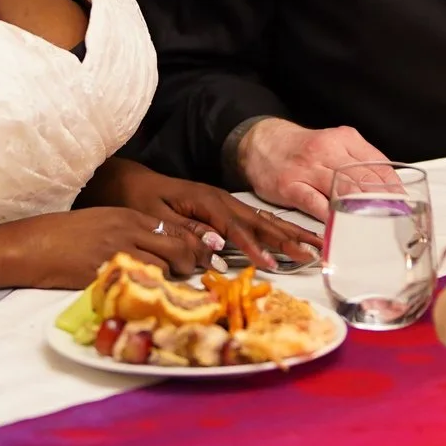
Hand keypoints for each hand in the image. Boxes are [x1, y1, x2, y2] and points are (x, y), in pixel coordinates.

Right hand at [0, 207, 206, 289]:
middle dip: (191, 264)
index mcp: (128, 215)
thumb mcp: (101, 222)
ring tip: (167, 288)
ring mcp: (118, 251)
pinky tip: (146, 296)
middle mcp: (128, 230)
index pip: (175, 229)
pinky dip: (148, 291)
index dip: (192, 246)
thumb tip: (156, 249)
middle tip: (191, 276)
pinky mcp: (107, 272)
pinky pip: (140, 283)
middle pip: (178, 248)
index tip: (201, 259)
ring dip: (169, 280)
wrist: (33, 245)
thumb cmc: (63, 234)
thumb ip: (129, 231)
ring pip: (163, 267)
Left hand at [92, 160, 322, 269]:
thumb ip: (185, 232)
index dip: (253, 247)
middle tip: (313, 255)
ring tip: (316, 246)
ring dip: (290, 233)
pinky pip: (256, 219)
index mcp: (205, 201)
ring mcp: (224, 202)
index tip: (271, 264)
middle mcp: (220, 199)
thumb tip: (217, 247)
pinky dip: (277, 228)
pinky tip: (292, 236)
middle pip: (259, 221)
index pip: (235, 228)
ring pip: (263, 219)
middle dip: (287, 239)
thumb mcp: (155, 219)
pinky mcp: (223, 208)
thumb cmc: (138, 201)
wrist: (128, 182)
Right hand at [234, 118, 391, 220]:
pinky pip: (314, 204)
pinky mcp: (290, 185)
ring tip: (377, 226)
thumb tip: (389, 186)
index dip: (394, 187)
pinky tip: (342, 227)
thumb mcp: (335, 144)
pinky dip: (330, 217)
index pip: (378, 164)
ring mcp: (308, 168)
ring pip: (343, 189)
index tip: (404, 205)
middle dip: (384, 201)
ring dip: (363, 210)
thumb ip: (359, 161)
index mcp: (344, 139)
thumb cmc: (302, 149)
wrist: (261, 142)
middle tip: (397, 220)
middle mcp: (327, 150)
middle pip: (364, 178)